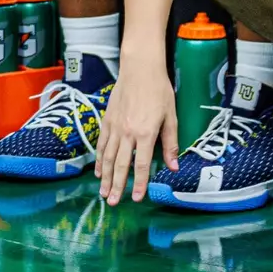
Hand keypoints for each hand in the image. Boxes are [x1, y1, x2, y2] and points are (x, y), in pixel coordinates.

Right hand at [96, 64, 177, 203]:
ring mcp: (114, 126)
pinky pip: (101, 144)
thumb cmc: (159, 90)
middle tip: (113, 202)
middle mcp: (127, 132)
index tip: (137, 198)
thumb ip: (170, 143)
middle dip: (117, 186)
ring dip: (105, 177)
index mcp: (145, 133)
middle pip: (120, 164)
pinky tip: (99, 170)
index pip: (141, 165)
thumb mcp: (171, 116)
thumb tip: (174, 166)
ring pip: (107, 157)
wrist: (139, 69)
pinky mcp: (107, 120)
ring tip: (103, 192)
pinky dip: (99, 159)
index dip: (139, 183)